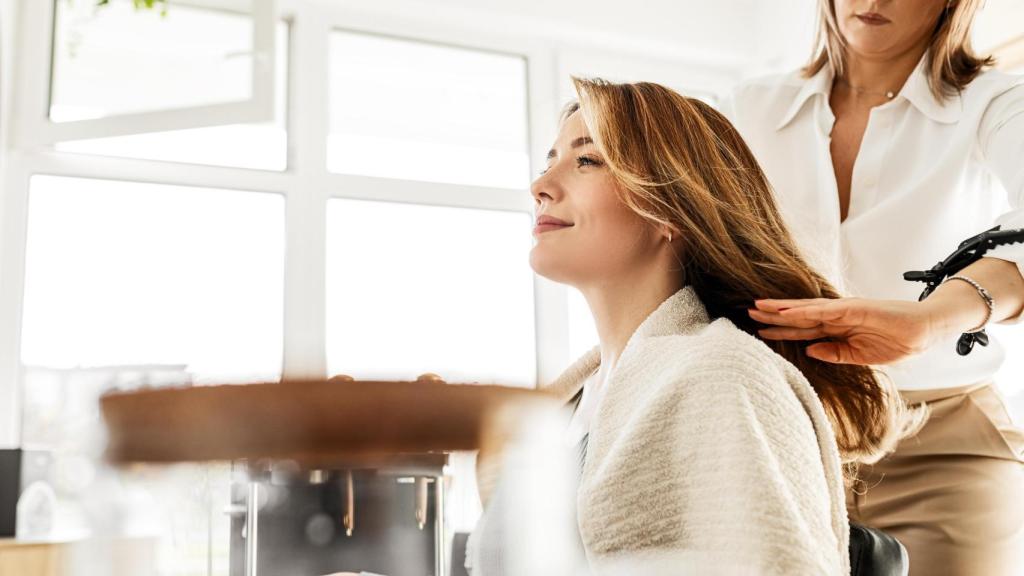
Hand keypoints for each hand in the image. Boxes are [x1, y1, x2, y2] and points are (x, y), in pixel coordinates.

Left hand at [747, 297, 939, 364]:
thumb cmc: (896, 341)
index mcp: (837, 329)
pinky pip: (827, 310)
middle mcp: (837, 317)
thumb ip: (835, 353)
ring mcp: (845, 311)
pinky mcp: (856, 309)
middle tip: (747, 313)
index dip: (780, 330)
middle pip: (798, 317)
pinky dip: (807, 310)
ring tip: (759, 307)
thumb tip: (809, 351)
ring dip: (782, 309)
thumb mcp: (860, 356)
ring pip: (806, 309)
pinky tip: (789, 311)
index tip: (758, 331)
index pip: (802, 330)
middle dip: (773, 316)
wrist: (925, 330)